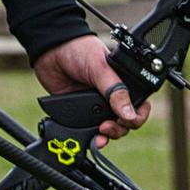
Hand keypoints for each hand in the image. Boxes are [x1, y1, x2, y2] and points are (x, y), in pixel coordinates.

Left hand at [33, 34, 150, 146]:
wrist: (50, 51)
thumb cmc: (78, 50)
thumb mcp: (100, 67)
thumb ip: (114, 90)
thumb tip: (129, 114)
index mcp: (122, 82)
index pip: (139, 105)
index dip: (137, 116)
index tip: (126, 120)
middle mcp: (112, 95)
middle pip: (126, 122)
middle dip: (120, 128)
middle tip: (107, 126)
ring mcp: (96, 105)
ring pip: (110, 129)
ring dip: (108, 136)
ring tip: (100, 134)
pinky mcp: (82, 113)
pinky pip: (91, 131)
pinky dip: (94, 138)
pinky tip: (93, 139)